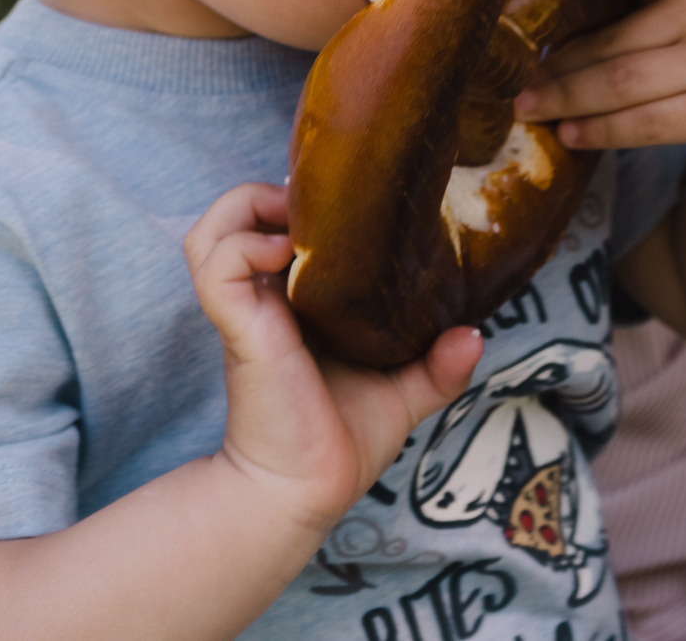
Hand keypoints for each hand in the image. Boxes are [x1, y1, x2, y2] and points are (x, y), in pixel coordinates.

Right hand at [185, 184, 480, 533]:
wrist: (305, 492)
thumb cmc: (342, 442)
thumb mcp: (403, 393)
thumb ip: (438, 365)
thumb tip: (475, 334)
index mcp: (291, 301)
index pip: (271, 225)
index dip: (295, 203)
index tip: (338, 207)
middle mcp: (263, 297)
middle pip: (232, 214)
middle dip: (269, 193)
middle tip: (313, 209)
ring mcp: (246, 309)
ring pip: (210, 230)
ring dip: (245, 209)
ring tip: (291, 225)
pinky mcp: (238, 324)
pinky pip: (216, 262)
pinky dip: (245, 244)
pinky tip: (286, 256)